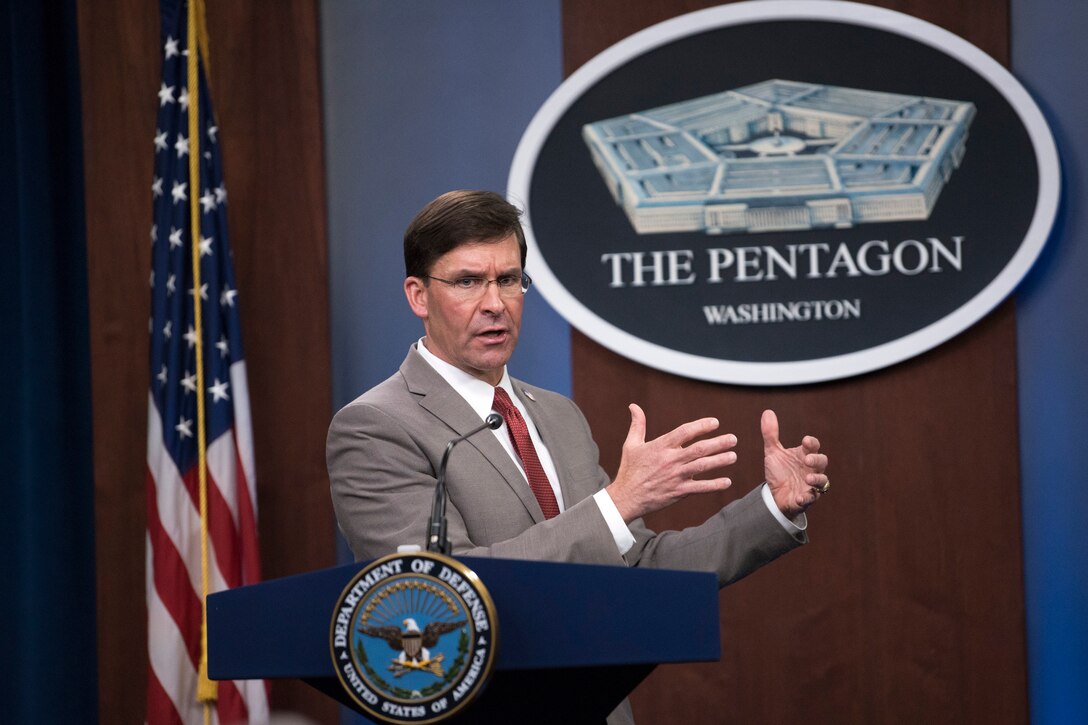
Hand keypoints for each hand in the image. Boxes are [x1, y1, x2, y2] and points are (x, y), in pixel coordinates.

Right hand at [606, 404, 736, 522]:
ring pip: (703, 466)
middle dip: (718, 443)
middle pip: (699, 448)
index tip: (715, 422)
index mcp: (661, 446)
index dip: (701, 425)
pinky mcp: (679, 492)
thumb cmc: (629, 470)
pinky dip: (715, 485)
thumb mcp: (631, 445)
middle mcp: (670, 460)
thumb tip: (634, 406)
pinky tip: (727, 481)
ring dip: (720, 461)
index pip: (685, 432)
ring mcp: (676, 476)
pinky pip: (701, 488)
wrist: (626, 497)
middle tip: (733, 439)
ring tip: (733, 456)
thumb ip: (637, 425)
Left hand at [762, 409, 828, 517]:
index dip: (812, 443)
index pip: (813, 446)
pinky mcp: (806, 499)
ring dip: (817, 479)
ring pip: (822, 481)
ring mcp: (811, 484)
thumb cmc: (779, 471)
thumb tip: (767, 412)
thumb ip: (770, 434)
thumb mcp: (773, 452)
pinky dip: (806, 498)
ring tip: (808, 478)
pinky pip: (811, 498)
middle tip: (807, 459)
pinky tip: (799, 497)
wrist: (774, 495)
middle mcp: (811, 469)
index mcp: (804, 455)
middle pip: (822, 462)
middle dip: (817, 460)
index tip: (805, 441)